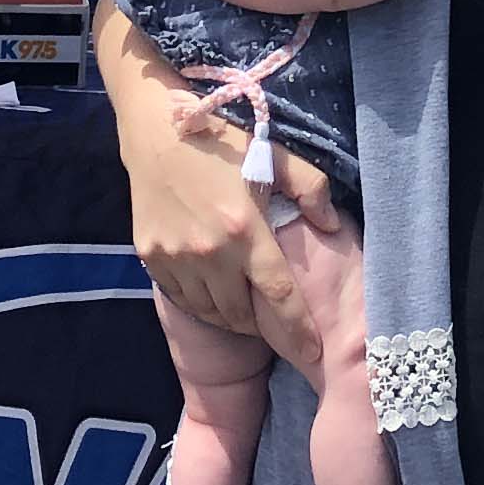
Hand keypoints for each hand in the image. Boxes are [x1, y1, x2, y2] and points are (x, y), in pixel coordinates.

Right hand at [107, 4, 324, 376]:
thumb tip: (332, 226)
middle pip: (243, 315)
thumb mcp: (274, 155)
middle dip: (262, 326)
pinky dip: (200, 302)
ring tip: (244, 308)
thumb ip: (310, 189)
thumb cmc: (222, 141)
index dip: (298, 330)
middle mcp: (209, 251)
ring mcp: (176, 257)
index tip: (313, 353)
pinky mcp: (151, 256)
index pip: (279, 296)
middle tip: (274, 324)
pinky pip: (181, 298)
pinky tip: (212, 290)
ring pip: (210, 312)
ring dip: (230, 316)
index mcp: (245, 229)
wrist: (156, 130)